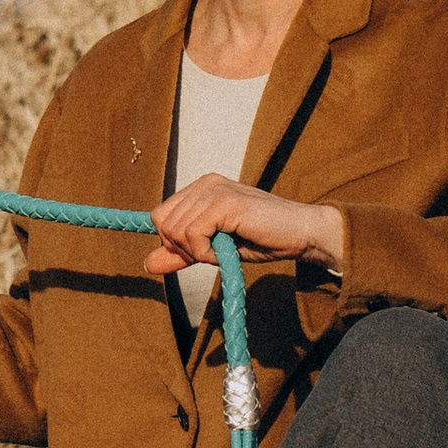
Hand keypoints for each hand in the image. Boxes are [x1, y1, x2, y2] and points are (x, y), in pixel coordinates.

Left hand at [139, 174, 345, 283]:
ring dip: (198, 252)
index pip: (160, 215)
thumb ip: (181, 253)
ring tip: (224, 250)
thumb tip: (147, 264)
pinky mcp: (225, 202)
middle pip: (162, 223)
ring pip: (175, 230)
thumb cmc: (261, 240)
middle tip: (214, 253)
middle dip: (183, 248)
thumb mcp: (213, 249)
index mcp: (200, 188)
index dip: (172, 241)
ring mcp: (215, 189)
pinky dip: (206, 253)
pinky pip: (193, 234)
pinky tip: (227, 251)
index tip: (199, 252)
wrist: (300, 235)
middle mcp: (205, 183)